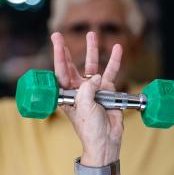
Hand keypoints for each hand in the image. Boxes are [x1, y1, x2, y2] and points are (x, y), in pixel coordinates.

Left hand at [52, 31, 123, 165]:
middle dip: (65, 50)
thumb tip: (96, 78)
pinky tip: (117, 49)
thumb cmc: (90, 127)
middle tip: (58, 35)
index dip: (58, 56)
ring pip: (91, 66)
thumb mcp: (84, 106)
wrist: (106, 140)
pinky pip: (111, 72)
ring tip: (92, 34)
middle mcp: (78, 90)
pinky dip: (114, 61)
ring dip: (92, 50)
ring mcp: (93, 89)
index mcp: (67, 95)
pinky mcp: (107, 90)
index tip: (56, 41)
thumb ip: (87, 89)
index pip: (60, 72)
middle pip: (71, 66)